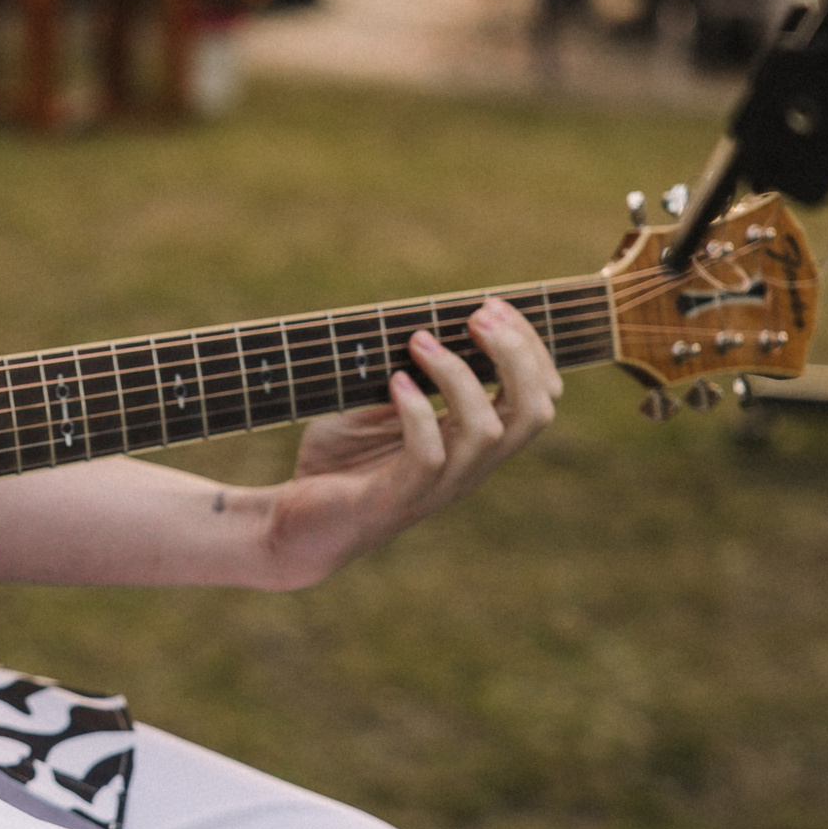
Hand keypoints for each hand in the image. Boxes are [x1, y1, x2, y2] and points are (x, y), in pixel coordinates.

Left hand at [256, 296, 561, 587]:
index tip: (493, 306)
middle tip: (477, 317)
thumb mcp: (376, 406)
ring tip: (419, 340)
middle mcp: (467, 468)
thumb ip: (409, 373)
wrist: (289, 523)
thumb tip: (423, 319)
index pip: (538, 396)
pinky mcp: (394, 501)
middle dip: (516, 356)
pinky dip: (418, 413)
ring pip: (487, 433)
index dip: (530, 347)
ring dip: (459, 376)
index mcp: (474, 444)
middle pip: (533, 414)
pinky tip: (394, 382)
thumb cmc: (336, 462)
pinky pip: (429, 456)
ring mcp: (435, 488)